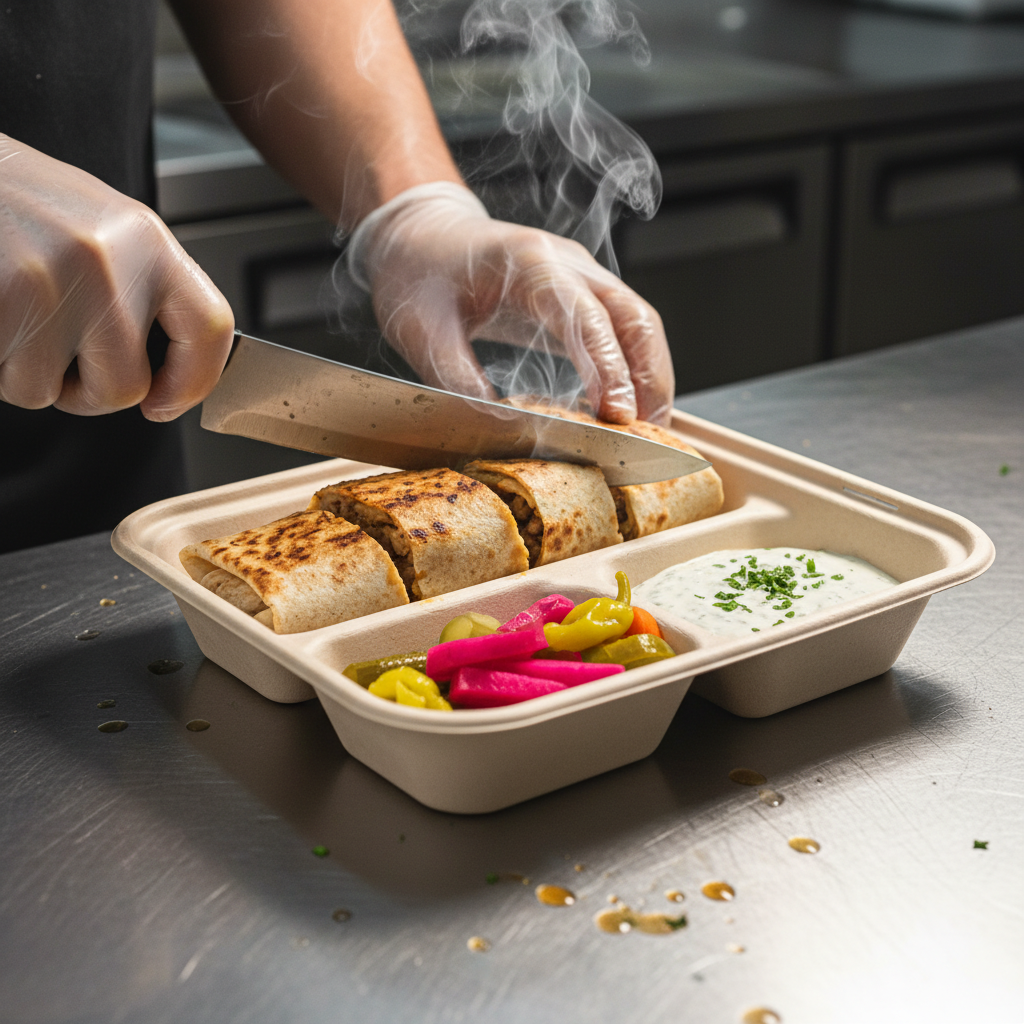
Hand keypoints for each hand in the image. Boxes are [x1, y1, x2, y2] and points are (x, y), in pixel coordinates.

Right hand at [0, 135, 233, 419]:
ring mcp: (54, 283)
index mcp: (149, 243)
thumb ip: (142, 290)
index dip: (193, 382)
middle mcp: (110, 263)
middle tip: (59, 363)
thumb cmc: (20, 203)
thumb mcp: (105, 230)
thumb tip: (174, 372)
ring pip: (46, 392)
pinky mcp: (5, 301)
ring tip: (12, 318)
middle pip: (123, 386)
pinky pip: (2, 380)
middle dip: (86, 394)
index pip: (209, 330)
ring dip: (21, 374)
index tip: (165, 403)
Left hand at [350, 183, 673, 424]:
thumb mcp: (422, 332)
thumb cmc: (416, 273)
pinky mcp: (579, 294)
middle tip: (646, 436)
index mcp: (529, 262)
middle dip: (648, 379)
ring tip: (645, 431)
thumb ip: (459, 381)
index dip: (607, 367)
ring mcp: (580, 276)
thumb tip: (503, 430)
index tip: (617, 415)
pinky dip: (633, 370)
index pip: (586, 316)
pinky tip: (625, 408)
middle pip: (634, 318)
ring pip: (638, 324)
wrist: (417, 232)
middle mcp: (567, 263)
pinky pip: (622, 331)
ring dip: (650, 377)